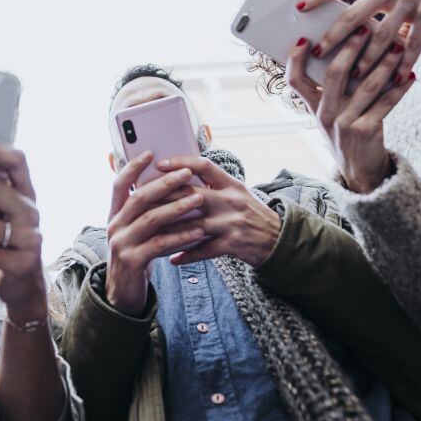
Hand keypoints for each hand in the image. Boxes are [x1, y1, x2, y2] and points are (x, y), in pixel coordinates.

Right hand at [104, 151, 205, 315]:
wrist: (124, 293)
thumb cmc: (138, 254)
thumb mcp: (137, 230)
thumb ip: (147, 211)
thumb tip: (172, 183)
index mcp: (114, 214)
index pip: (119, 184)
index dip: (132, 167)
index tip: (150, 152)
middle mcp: (114, 226)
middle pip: (138, 198)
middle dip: (164, 184)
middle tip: (187, 173)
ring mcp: (121, 244)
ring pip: (150, 219)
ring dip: (177, 207)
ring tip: (199, 199)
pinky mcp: (132, 261)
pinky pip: (159, 244)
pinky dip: (180, 236)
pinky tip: (198, 231)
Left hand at [153, 156, 280, 266]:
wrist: (278, 240)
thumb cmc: (251, 214)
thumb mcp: (237, 193)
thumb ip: (214, 184)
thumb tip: (181, 173)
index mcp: (231, 184)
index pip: (204, 166)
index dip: (181, 162)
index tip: (159, 164)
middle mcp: (231, 200)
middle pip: (192, 195)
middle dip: (164, 198)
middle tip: (141, 201)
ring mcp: (232, 223)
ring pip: (192, 225)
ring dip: (168, 231)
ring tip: (149, 233)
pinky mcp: (233, 244)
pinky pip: (203, 250)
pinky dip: (186, 255)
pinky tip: (171, 258)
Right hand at [286, 28, 414, 193]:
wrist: (360, 172)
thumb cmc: (347, 134)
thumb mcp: (331, 114)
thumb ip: (333, 90)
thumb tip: (349, 51)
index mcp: (314, 107)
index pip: (295, 80)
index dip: (295, 59)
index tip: (305, 38)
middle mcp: (325, 114)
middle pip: (334, 74)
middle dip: (350, 48)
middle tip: (364, 28)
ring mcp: (345, 123)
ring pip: (365, 85)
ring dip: (384, 63)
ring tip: (397, 47)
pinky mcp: (366, 131)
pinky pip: (386, 103)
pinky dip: (400, 88)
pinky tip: (410, 75)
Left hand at [298, 0, 420, 81]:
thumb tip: (355, 22)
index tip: (298, 7)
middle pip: (354, 14)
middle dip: (334, 36)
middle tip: (317, 53)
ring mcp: (411, 0)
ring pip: (381, 35)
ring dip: (366, 59)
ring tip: (352, 77)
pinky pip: (413, 44)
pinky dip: (404, 63)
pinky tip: (397, 78)